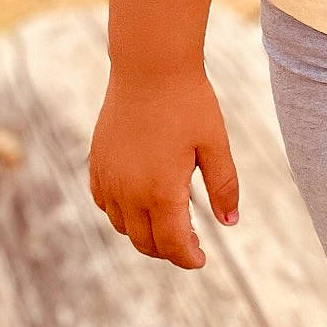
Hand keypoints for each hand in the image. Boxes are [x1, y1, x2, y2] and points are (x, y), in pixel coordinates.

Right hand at [89, 67, 240, 268]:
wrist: (149, 66)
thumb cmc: (189, 103)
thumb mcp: (215, 145)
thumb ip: (224, 187)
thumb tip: (229, 222)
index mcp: (161, 192)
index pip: (173, 244)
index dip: (188, 258)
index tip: (201, 259)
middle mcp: (129, 192)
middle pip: (145, 242)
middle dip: (168, 250)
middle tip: (190, 244)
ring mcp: (109, 178)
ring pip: (122, 227)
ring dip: (144, 234)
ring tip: (169, 225)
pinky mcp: (97, 163)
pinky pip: (105, 204)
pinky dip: (122, 214)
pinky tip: (140, 203)